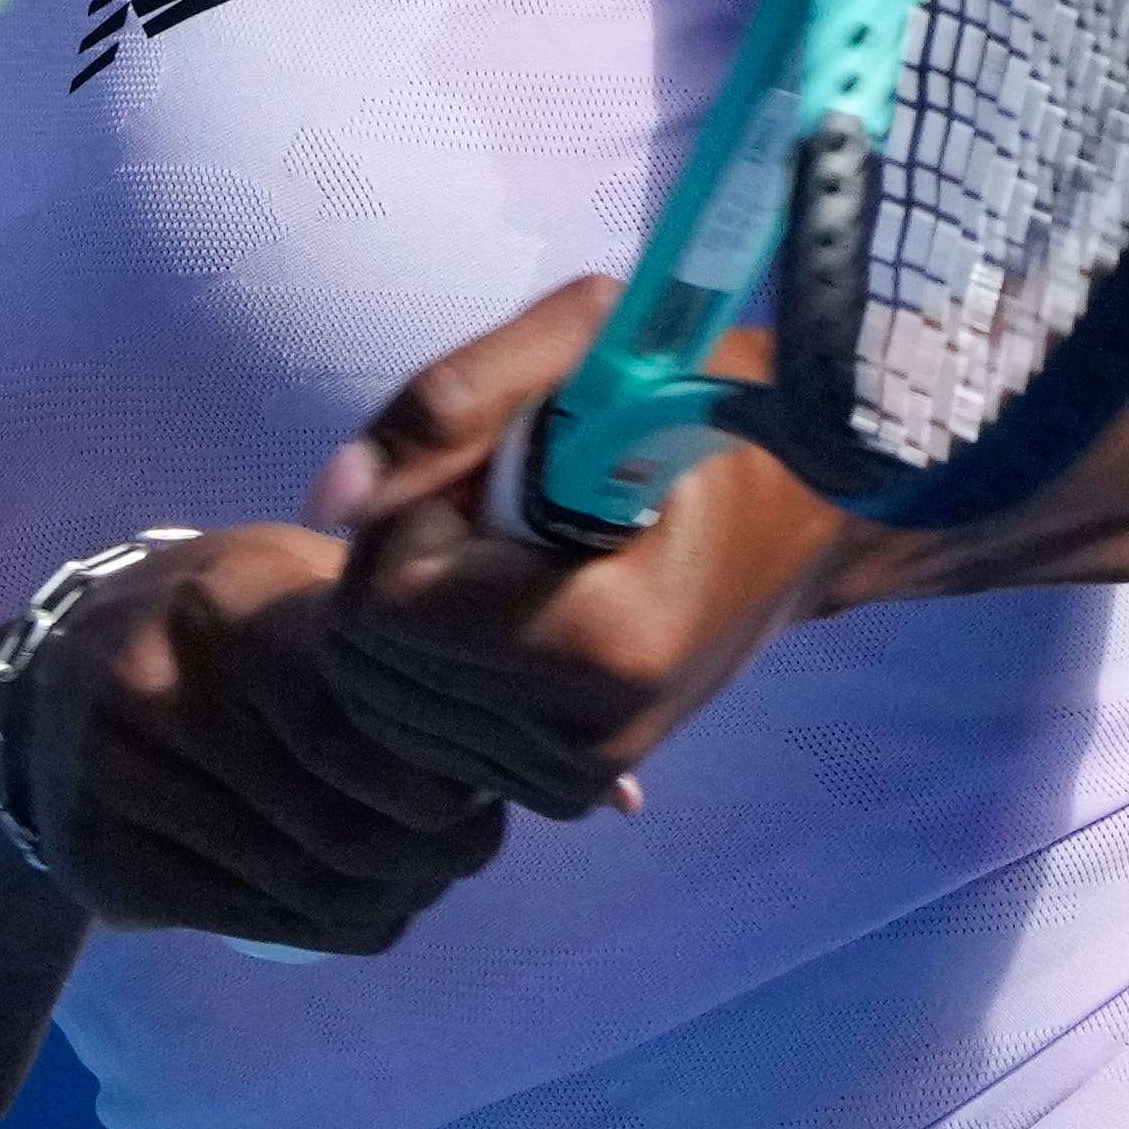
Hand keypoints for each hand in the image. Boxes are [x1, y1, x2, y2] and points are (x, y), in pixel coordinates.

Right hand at [14, 524, 514, 956]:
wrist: (54, 670)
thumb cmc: (223, 618)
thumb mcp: (306, 582)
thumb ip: (424, 654)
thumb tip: (617, 790)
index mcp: (221, 602)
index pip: (362, 725)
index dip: (445, 777)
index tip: (484, 786)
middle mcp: (155, 687)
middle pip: (341, 823)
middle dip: (433, 853)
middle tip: (470, 845)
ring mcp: (116, 780)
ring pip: (303, 885)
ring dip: (392, 899)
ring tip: (423, 875)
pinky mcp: (102, 857)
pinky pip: (252, 920)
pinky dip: (330, 927)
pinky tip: (360, 904)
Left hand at [302, 281, 872, 818]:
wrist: (803, 507)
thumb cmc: (699, 399)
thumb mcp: (588, 340)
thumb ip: (447, 402)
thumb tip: (325, 501)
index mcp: (602, 643)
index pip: (388, 603)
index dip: (414, 514)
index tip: (491, 474)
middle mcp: (589, 737)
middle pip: (371, 657)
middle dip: (406, 562)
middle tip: (504, 509)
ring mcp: (577, 774)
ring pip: (383, 698)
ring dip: (420, 609)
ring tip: (518, 553)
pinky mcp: (564, 787)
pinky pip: (422, 729)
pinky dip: (438, 660)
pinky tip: (512, 606)